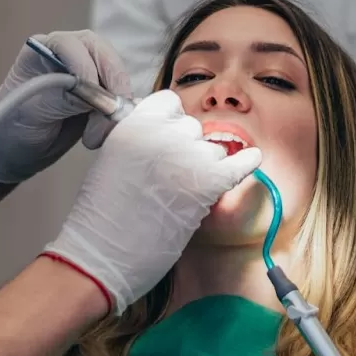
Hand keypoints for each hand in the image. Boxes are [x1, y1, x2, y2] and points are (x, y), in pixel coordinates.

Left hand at [0, 31, 132, 183]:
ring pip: (116, 76)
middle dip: (112, 84)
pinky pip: (119, 97)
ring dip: (116, 105)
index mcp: (43, 51)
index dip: (85, 67)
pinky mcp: (100, 94)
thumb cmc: (11, 126)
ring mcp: (87, 73)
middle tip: (111, 116)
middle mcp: (68, 55)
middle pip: (103, 55)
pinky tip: (105, 133)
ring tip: (97, 136)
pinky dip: (119, 114)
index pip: (71, 45)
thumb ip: (61, 98)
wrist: (12, 150)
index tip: (92, 98)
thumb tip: (94, 95)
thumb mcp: (31, 113)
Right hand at [44, 90, 261, 313]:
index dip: (172, 123)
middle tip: (173, 176)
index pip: (170, 102)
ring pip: (213, 150)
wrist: (102, 252)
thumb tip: (167, 137)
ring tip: (183, 194)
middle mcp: (163, 132)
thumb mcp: (112, 158)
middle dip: (188, 149)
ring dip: (206, 168)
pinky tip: (252, 159)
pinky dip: (247, 162)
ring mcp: (187, 155)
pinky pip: (240, 163)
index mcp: (134, 123)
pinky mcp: (207, 182)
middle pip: (193, 128)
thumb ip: (140, 139)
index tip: (170, 138)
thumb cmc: (103, 215)